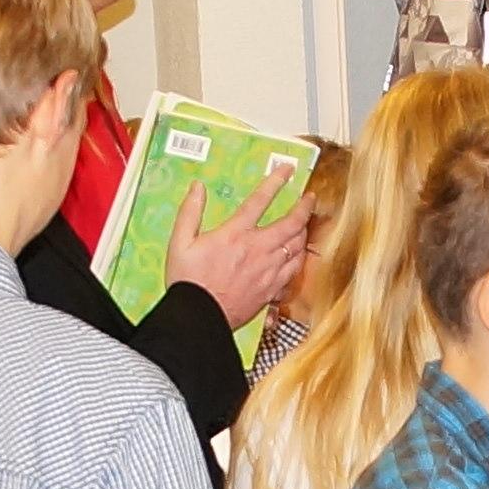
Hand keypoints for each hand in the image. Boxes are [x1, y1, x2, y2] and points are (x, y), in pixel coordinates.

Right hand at [165, 158, 311, 319]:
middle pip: (291, 223)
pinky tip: (299, 254)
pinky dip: (300, 258)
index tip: (287, 170)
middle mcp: (257, 250)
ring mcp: (268, 270)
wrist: (199, 318)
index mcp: (235, 234)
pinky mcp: (272, 289)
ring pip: (298, 246)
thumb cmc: (188, 282)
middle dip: (304, 207)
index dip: (276, 181)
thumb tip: (197, 188)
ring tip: (305, 224)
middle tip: (308, 198)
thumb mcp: (180, 243)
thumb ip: (190, 212)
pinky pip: (295, 270)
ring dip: (304, 231)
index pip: (260, 200)